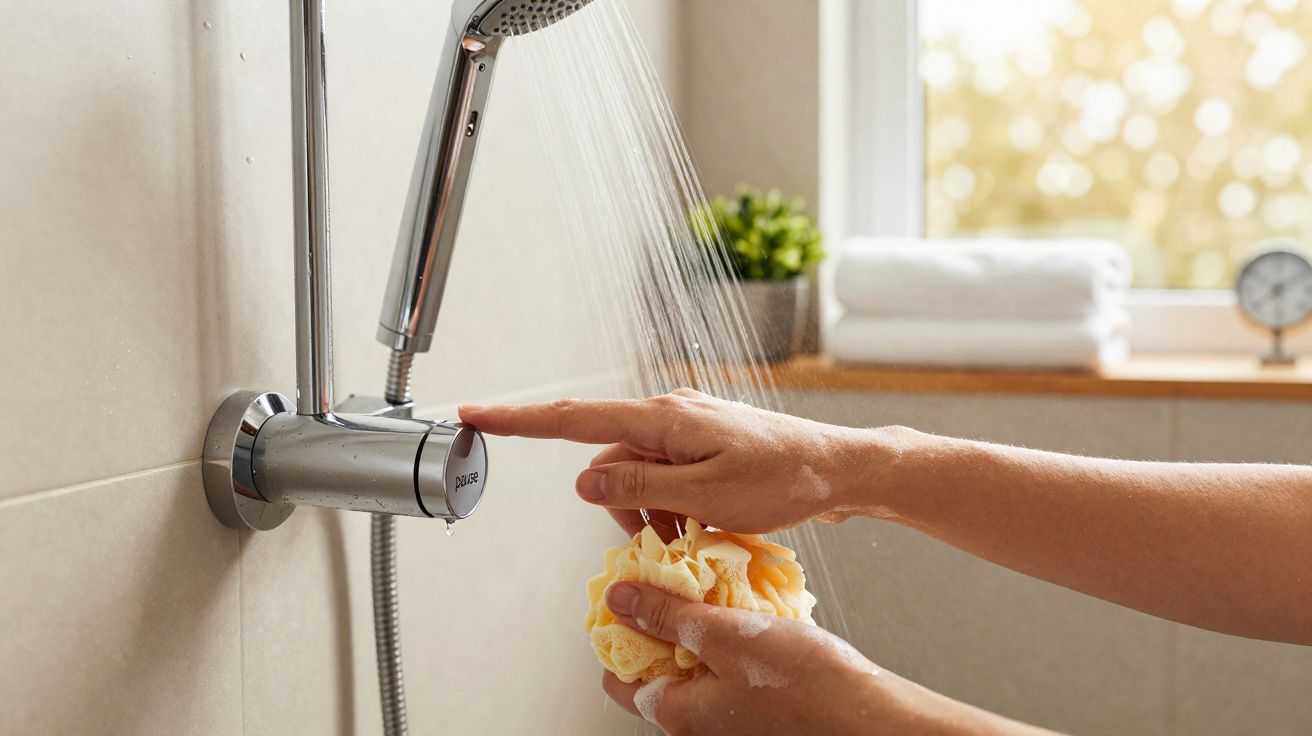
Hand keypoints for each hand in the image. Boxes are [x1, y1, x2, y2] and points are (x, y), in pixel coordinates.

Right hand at [459, 389, 893, 534]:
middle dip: (621, 505)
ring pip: (636, 476)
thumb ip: (638, 487)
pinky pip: (664, 476)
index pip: (575, 419)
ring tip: (694, 532)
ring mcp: (687, 429)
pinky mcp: (701, 445)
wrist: (841, 470)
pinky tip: (702, 523)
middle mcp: (669, 415)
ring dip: (650, 512)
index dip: (520, 420)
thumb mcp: (704, 496)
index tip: (476, 413)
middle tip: (665, 535)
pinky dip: (671, 506)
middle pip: (608, 464)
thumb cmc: (784, 479)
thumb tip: (582, 482)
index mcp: (663, 418)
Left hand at [599, 582, 890, 735]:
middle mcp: (700, 727)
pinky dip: (733, 643)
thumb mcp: (725, 635)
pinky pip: (733, 673)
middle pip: (660, 669)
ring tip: (715, 590)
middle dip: (663, 623)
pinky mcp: (763, 712)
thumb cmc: (806, 686)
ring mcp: (732, 723)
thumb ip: (668, 616)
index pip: (619, 679)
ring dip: (702, 629)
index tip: (627, 596)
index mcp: (678, 714)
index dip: (617, 634)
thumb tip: (619, 599)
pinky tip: (751, 613)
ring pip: (699, 668)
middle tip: (673, 582)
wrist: (873, 719)